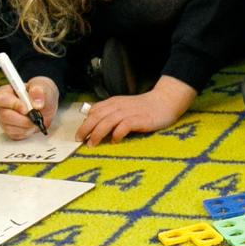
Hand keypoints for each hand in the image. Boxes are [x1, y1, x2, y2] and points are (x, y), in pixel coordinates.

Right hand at [0, 76, 58, 140]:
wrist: (47, 104)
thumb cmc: (41, 92)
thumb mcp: (43, 86)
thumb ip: (39, 91)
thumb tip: (36, 103)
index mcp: (6, 92)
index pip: (2, 99)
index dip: (14, 105)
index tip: (27, 109)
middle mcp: (2, 106)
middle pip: (5, 116)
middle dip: (23, 119)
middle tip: (35, 116)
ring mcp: (5, 119)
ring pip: (10, 127)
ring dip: (26, 126)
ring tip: (36, 119)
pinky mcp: (11, 129)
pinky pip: (16, 135)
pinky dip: (27, 132)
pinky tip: (32, 125)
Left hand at [76, 76, 196, 146]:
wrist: (164, 102)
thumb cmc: (144, 107)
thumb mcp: (124, 106)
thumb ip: (111, 112)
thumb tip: (96, 125)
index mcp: (114, 102)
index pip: (94, 111)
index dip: (84, 122)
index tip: (80, 134)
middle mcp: (119, 106)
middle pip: (96, 116)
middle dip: (85, 129)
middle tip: (79, 140)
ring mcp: (129, 112)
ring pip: (107, 122)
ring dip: (97, 133)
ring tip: (92, 144)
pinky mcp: (139, 119)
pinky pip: (123, 126)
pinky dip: (117, 134)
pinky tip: (115, 140)